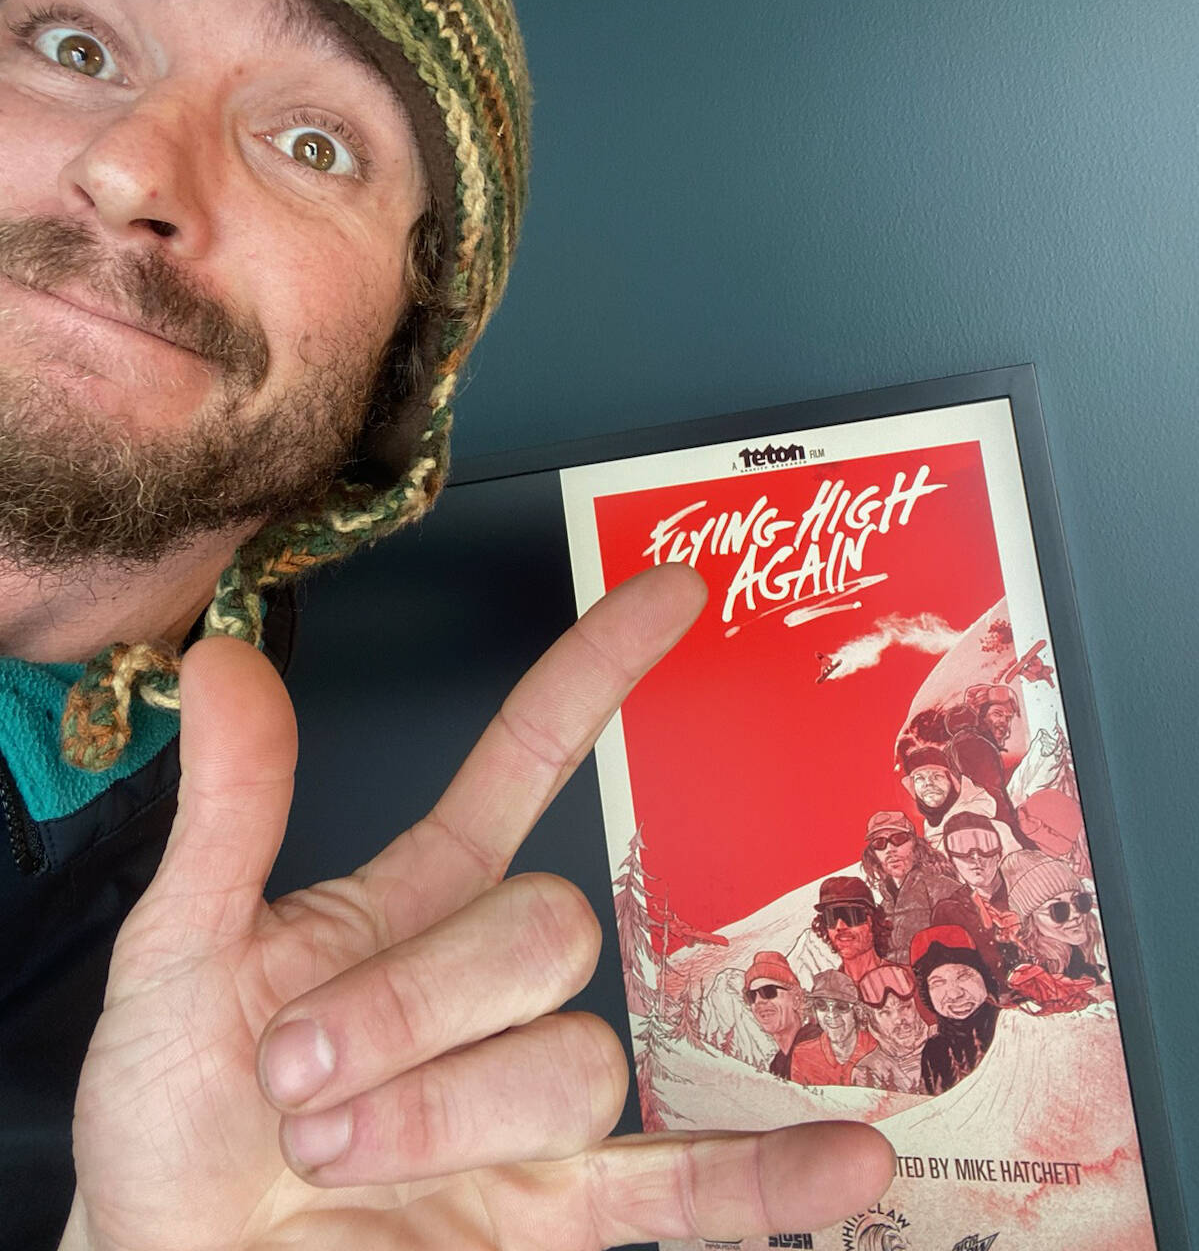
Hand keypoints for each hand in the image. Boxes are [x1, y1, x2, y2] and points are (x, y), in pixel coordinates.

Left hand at [63, 565, 892, 1249]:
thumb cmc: (177, 1118)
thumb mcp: (180, 956)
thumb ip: (229, 819)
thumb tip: (227, 666)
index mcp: (417, 899)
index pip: (533, 759)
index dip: (599, 670)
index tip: (670, 593)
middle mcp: (494, 988)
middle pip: (554, 928)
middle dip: (416, 1004)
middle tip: (300, 1072)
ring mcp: (537, 1100)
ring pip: (579, 1061)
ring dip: (442, 1117)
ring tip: (342, 1156)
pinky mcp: (563, 1211)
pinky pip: (686, 1191)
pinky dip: (768, 1182)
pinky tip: (848, 1164)